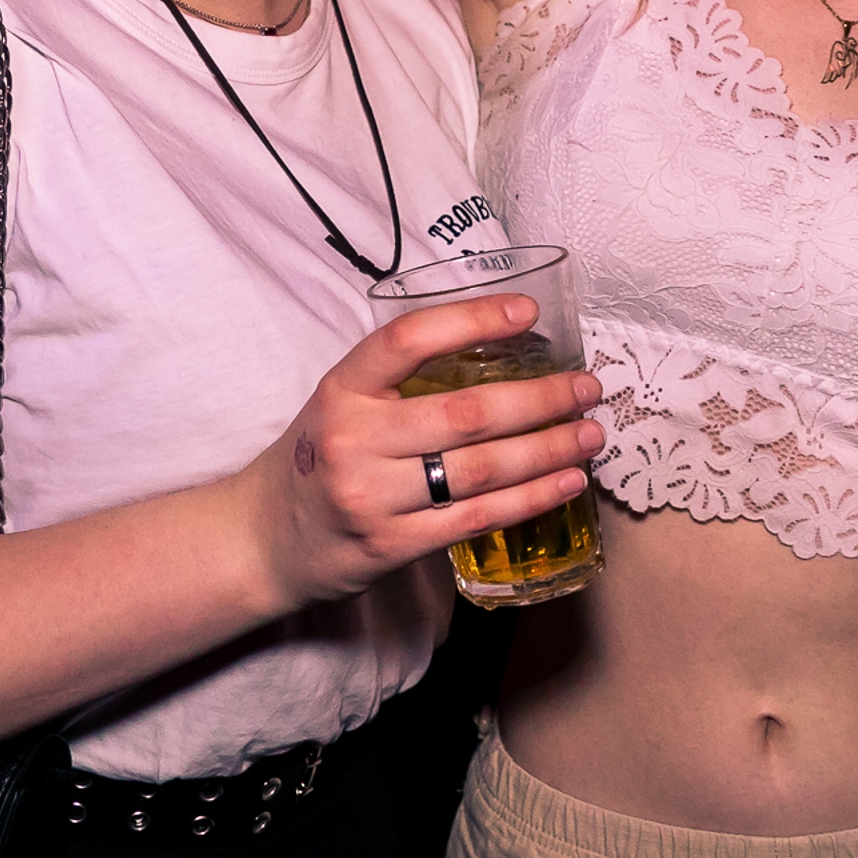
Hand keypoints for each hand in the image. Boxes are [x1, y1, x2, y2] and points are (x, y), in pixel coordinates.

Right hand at [244, 292, 603, 611]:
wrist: (266, 538)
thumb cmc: (320, 454)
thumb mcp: (342, 399)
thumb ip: (400, 378)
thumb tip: (501, 347)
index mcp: (342, 388)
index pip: (408, 339)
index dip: (471, 319)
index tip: (528, 312)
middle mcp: (354, 439)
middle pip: (466, 413)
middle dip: (540, 398)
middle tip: (588, 386)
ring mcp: (373, 497)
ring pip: (481, 469)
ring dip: (548, 449)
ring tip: (590, 433)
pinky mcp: (393, 546)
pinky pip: (476, 517)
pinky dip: (530, 498)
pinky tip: (567, 481)